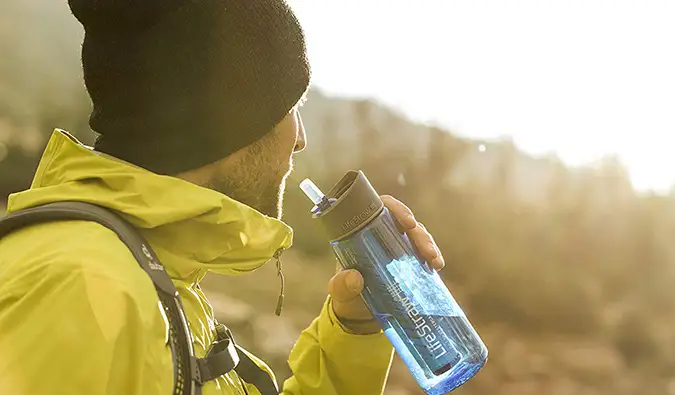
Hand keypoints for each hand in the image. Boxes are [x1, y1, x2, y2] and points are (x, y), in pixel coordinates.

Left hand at [328, 195, 444, 333]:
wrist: (358, 317)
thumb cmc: (346, 296)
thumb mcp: (340, 291)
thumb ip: (342, 285)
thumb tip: (355, 278)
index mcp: (362, 233)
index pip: (381, 208)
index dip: (396, 209)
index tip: (408, 222)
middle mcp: (382, 235)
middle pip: (404, 222)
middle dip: (419, 233)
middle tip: (427, 250)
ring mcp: (397, 247)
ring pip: (417, 234)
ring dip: (428, 244)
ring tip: (434, 261)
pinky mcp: (409, 261)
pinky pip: (424, 251)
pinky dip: (433, 256)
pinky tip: (437, 266)